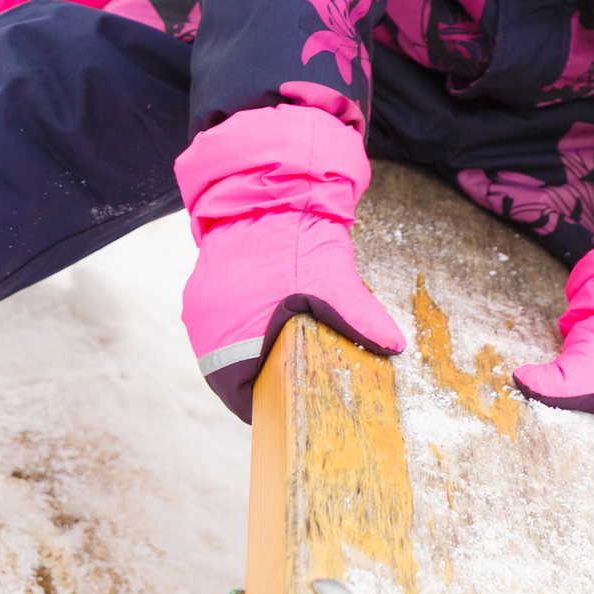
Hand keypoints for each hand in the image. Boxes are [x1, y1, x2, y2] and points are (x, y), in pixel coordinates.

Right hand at [174, 104, 402, 421]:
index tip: (288, 405)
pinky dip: (244, 324)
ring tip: (285, 345)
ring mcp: (200, 305)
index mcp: (229, 335)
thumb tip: (393, 347)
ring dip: (252, 348)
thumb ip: (360, 319)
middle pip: (230, 370)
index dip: (262, 404)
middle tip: (294, 377)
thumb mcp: (333, 283)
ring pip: (225, 344)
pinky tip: (272, 314)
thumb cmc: (296, 240)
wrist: (267, 189)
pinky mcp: (203, 287)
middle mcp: (205, 325)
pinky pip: (221, 319)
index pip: (237, 393)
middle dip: (261, 375)